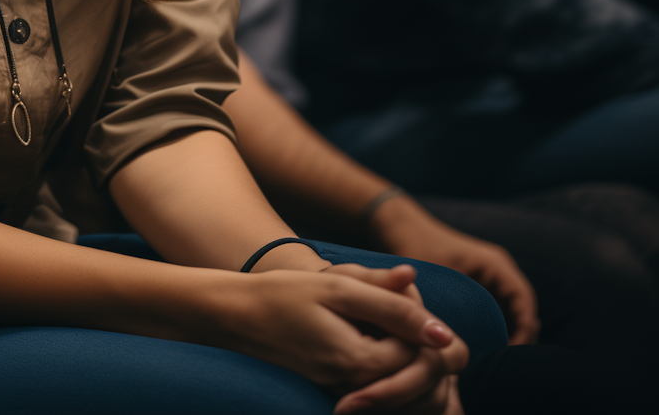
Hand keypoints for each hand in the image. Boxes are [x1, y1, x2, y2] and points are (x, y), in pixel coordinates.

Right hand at [197, 261, 466, 411]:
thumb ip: (392, 306)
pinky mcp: (340, 391)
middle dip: (411, 334)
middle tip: (383, 298)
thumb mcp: (337, 287)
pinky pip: (379, 381)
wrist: (236, 316)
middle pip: (415, 371)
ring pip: (399, 377)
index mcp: (361, 364)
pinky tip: (359, 326)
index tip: (390, 291)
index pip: (423, 354)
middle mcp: (358, 389)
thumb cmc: (282, 295)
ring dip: (398, 344)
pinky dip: (382, 355)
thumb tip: (445, 332)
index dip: (417, 318)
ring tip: (370, 311)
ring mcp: (348, 394)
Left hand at [370, 195, 539, 344]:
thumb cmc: (415, 248)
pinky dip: (495, 327)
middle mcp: (500, 270)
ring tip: (492, 359)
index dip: (523, 331)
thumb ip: (450, 310)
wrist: (399, 227)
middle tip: (501, 363)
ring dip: (507, 333)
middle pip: (523, 310)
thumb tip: (460, 345)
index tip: (507, 354)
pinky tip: (481, 346)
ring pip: (512, 312)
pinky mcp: (481, 285)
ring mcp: (492, 277)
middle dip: (517, 337)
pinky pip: (498, 310)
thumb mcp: (435, 281)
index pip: (524, 303)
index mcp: (495, 264)